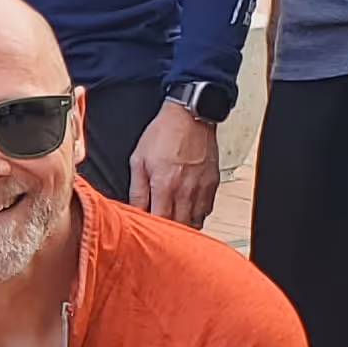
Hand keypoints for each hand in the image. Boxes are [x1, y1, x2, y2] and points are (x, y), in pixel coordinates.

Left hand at [131, 99, 218, 224]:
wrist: (190, 116)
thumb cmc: (164, 133)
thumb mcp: (139, 159)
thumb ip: (137, 189)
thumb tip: (134, 209)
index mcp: (165, 185)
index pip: (160, 222)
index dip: (153, 230)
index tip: (147, 229)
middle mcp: (186, 191)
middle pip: (179, 227)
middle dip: (168, 230)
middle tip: (160, 227)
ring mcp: (202, 189)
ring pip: (195, 223)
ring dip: (183, 225)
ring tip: (173, 219)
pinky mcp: (212, 184)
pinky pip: (207, 210)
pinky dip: (197, 214)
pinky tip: (187, 209)